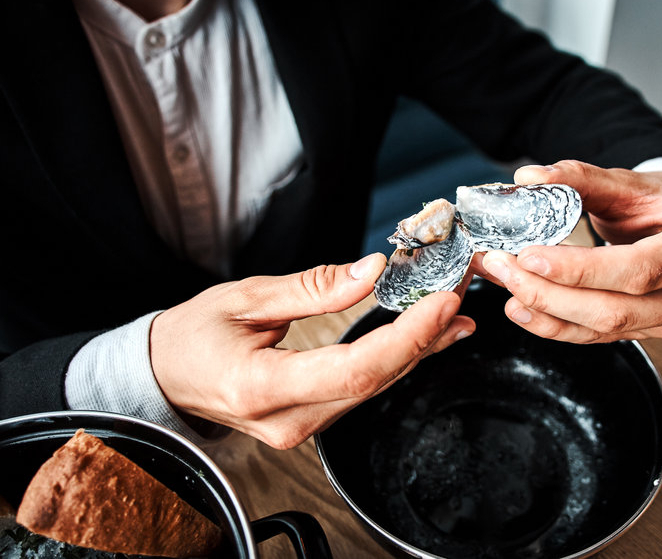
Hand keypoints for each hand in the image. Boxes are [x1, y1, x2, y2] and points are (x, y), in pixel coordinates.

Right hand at [150, 253, 474, 448]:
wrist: (164, 376)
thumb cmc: (191, 336)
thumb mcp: (243, 298)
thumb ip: (311, 288)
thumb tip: (370, 271)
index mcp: (261, 388)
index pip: (354, 370)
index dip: (406, 338)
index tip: (441, 303)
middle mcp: (287, 421)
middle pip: (374, 382)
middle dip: (424, 337)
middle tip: (458, 294)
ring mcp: (299, 429)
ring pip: (375, 389)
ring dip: (418, 350)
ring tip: (454, 313)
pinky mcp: (308, 423)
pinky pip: (362, 391)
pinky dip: (396, 361)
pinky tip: (425, 339)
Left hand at [470, 160, 661, 342]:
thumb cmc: (661, 203)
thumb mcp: (629, 182)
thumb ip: (579, 178)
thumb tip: (527, 178)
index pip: (640, 268)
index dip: (581, 270)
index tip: (530, 257)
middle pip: (617, 309)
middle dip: (549, 293)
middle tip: (502, 267)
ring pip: (605, 329)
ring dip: (545, 310)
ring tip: (504, 283)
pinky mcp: (652, 332)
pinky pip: (599, 337)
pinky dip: (555, 325)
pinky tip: (522, 309)